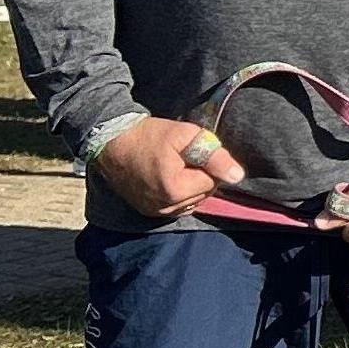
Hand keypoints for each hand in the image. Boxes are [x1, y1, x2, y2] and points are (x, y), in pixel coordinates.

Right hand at [91, 116, 247, 220]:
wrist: (111, 142)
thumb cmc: (149, 136)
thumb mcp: (185, 135)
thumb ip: (214, 155)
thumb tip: (237, 176)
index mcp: (175, 190)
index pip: (212, 180)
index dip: (207, 162)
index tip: (190, 151)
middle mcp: (165, 207)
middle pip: (204, 193)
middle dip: (200, 175)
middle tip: (181, 157)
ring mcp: (155, 212)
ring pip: (193, 201)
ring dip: (191, 185)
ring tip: (174, 166)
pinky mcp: (148, 211)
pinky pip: (178, 206)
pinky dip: (179, 193)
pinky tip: (168, 176)